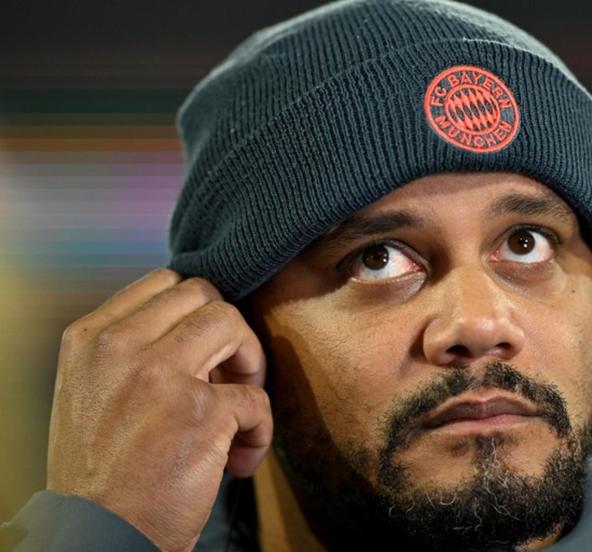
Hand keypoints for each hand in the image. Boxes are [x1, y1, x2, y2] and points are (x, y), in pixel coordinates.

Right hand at [46, 268, 272, 551]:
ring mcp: (161, 374)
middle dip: (228, 331)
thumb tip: (199, 327)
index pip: (163, 282)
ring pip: (232, 323)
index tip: (202, 350)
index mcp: (90, 338)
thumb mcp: (93, 392)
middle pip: (203, 295)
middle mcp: (121, 346)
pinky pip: (256, 397)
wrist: (96, 537)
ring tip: (240, 410)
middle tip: (228, 377)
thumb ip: (134, 350)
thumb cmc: (101, 472)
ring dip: (250, 364)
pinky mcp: (201, 412)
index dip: (196, 311)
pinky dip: (260, 429)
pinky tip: (239, 461)